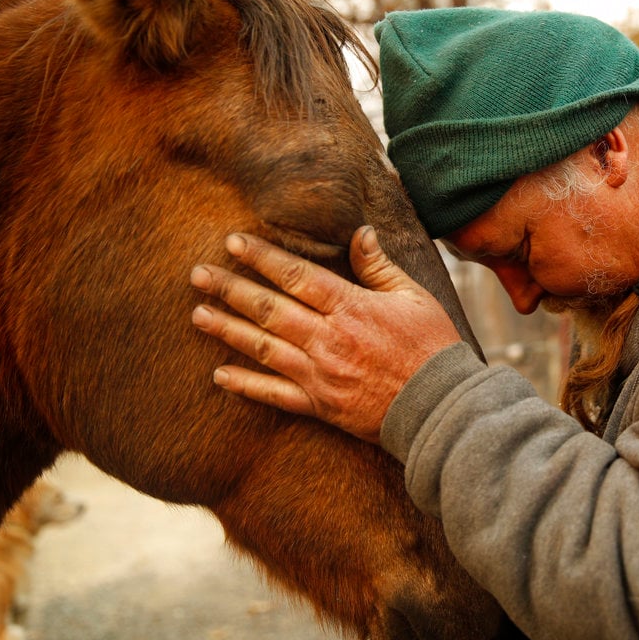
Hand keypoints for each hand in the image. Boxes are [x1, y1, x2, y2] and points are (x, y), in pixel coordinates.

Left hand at [189, 227, 461, 442]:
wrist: (441, 407)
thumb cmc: (433, 347)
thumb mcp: (415, 297)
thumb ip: (379, 266)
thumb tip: (359, 232)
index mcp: (351, 308)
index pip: (296, 275)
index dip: (262, 257)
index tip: (232, 242)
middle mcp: (329, 340)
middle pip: (270, 309)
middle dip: (230, 289)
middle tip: (198, 274)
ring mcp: (321, 375)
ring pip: (264, 348)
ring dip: (228, 330)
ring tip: (198, 314)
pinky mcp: (321, 406)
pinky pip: (275, 395)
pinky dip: (246, 385)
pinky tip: (220, 374)